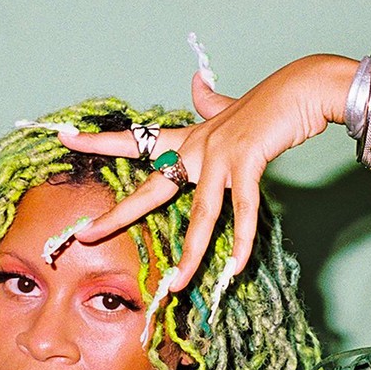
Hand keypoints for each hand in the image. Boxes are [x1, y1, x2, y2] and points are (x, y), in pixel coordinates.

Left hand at [59, 54, 357, 289]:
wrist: (305, 87)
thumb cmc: (268, 103)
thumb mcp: (229, 108)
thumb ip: (209, 102)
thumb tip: (196, 84)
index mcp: (189, 139)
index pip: (135, 143)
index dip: (100, 143)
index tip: (65, 138)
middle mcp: (197, 149)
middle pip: (150, 189)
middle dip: (119, 216)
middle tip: (86, 236)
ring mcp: (221, 156)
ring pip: (202, 214)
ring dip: (193, 254)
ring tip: (179, 285)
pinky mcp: (249, 161)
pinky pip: (244, 209)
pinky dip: (243, 239)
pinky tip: (235, 266)